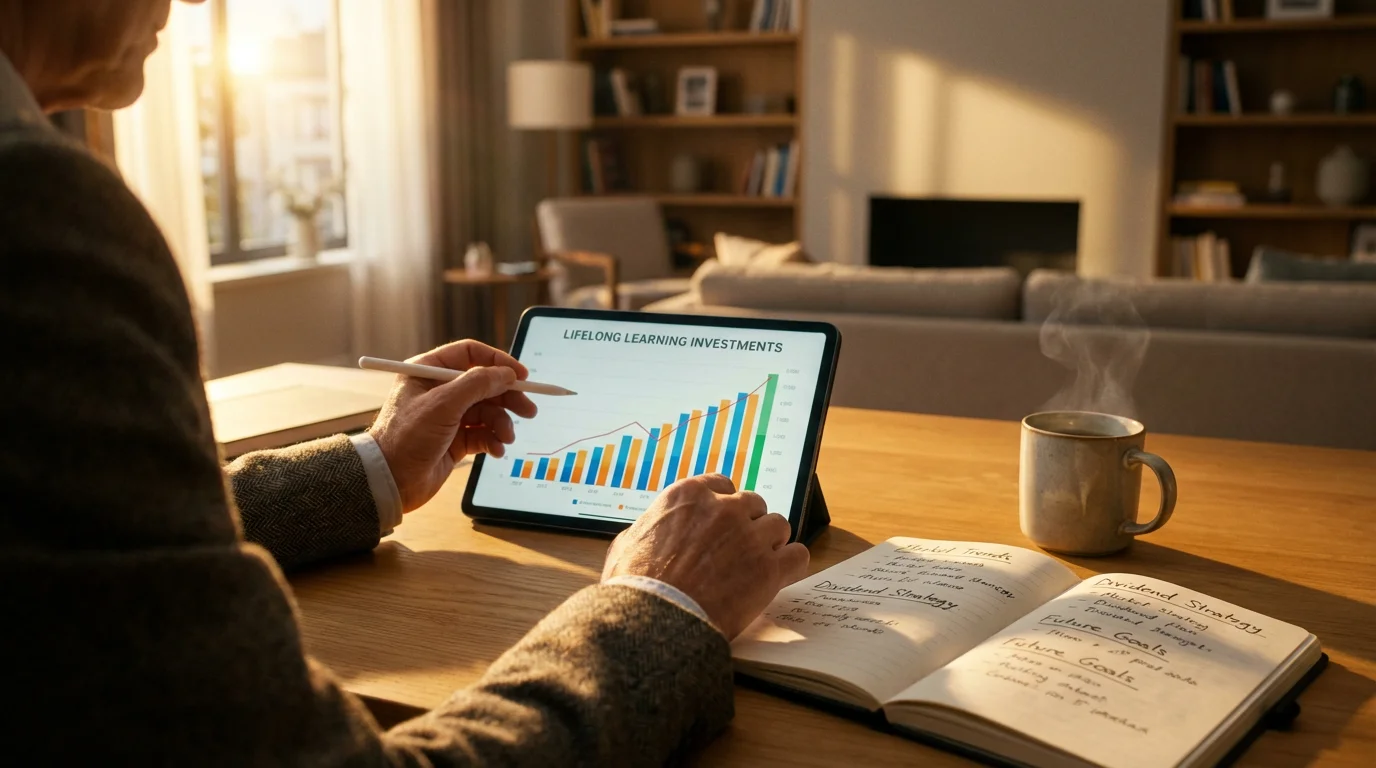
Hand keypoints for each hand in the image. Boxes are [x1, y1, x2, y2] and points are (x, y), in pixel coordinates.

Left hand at [369, 340, 537, 511]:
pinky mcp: (455, 439)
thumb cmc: (405, 437)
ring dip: (502, 423)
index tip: (521, 375)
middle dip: (508, 397)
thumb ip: (478, 384)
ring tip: (506, 437)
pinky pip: (483, 433)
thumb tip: (506, 374)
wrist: (390, 480)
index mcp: (429, 371)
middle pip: (485, 384)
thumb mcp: (443, 404)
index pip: (471, 355)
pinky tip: (497, 449)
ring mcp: (448, 415)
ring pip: (488, 411)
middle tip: (528, 410)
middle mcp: (439, 391)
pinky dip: (494, 440)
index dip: (498, 362)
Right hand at [601, 474, 808, 638]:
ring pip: (779, 525)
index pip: (721, 485)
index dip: (724, 505)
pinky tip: (782, 575)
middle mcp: (723, 509)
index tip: (724, 522)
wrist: (655, 621)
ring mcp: (749, 537)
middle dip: (749, 524)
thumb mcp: (625, 546)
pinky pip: (798, 555)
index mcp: (687, 496)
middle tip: (740, 548)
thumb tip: (644, 532)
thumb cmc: (635, 587)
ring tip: (760, 563)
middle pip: (753, 503)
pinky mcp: (769, 569)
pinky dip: (792, 565)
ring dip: (771, 542)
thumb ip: (644, 530)